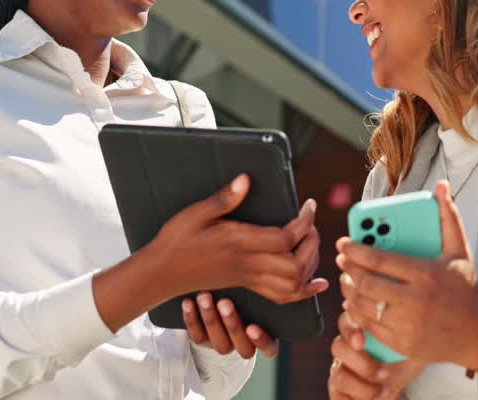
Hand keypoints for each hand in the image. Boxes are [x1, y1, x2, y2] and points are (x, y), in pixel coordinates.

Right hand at [148, 174, 329, 303]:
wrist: (161, 273)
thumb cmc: (177, 241)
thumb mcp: (195, 213)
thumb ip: (223, 198)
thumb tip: (246, 180)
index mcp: (238, 243)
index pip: (284, 238)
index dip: (304, 223)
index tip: (308, 205)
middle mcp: (248, 264)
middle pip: (296, 264)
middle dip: (311, 243)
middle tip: (309, 223)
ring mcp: (249, 278)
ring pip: (292, 283)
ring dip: (310, 264)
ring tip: (309, 242)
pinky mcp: (247, 285)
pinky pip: (282, 296)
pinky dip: (304, 291)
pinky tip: (316, 283)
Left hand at [184, 292, 278, 358]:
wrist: (224, 300)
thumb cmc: (250, 295)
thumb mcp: (258, 297)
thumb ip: (260, 293)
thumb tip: (260, 275)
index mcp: (265, 337)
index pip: (268, 347)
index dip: (260, 340)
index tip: (252, 327)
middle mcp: (244, 344)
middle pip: (242, 346)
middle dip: (232, 323)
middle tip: (225, 303)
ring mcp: (223, 344)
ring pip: (219, 342)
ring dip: (211, 318)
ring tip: (204, 296)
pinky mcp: (204, 341)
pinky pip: (197, 336)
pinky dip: (192, 318)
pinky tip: (188, 302)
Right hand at [328, 311, 425, 399]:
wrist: (401, 385)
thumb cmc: (402, 363)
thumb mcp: (407, 344)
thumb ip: (400, 329)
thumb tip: (402, 312)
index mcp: (359, 331)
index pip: (345, 322)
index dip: (350, 331)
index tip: (361, 341)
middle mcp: (347, 350)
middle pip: (338, 348)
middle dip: (360, 362)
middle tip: (383, 373)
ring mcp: (340, 371)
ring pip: (339, 376)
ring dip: (363, 386)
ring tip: (384, 388)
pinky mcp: (339, 391)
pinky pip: (338, 396)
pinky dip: (356, 399)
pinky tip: (374, 396)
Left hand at [336, 179, 477, 369]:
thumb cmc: (466, 288)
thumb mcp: (459, 251)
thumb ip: (447, 217)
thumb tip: (441, 186)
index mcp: (426, 274)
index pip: (380, 259)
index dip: (356, 250)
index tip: (343, 243)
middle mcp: (416, 300)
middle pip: (367, 282)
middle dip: (349, 269)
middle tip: (343, 260)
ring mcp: (408, 325)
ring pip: (364, 305)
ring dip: (350, 290)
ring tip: (348, 279)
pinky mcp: (403, 343)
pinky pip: (369, 326)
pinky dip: (358, 313)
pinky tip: (357, 301)